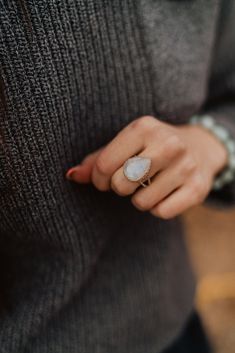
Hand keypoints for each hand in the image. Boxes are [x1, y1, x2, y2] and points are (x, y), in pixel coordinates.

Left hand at [66, 116, 227, 218]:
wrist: (199, 148)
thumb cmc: (151, 147)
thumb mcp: (126, 144)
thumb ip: (97, 160)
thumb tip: (70, 175)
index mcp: (144, 127)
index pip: (104, 165)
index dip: (98, 179)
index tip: (105, 178)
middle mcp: (168, 144)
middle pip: (121, 185)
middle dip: (120, 187)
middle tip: (131, 179)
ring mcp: (186, 166)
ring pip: (141, 202)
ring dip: (140, 199)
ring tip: (150, 185)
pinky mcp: (198, 188)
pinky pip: (162, 212)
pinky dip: (157, 208)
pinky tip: (164, 193)